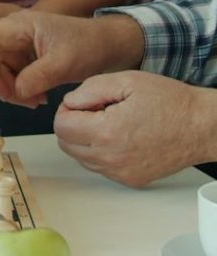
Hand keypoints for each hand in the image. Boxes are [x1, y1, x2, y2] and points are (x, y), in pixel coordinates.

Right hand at [0, 10, 144, 106]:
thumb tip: (16, 92)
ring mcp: (16, 44)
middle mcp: (12, 32)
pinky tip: (36, 98)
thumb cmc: (86, 46)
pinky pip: (8, 74)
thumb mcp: (63, 63)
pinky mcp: (22, 56)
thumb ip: (36, 77)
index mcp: (19, 25)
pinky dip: (17, 89)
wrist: (106, 46)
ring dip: (8, 89)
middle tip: (19, 100)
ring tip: (34, 102)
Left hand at [54, 71, 212, 186]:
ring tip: (107, 121)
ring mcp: (121, 173)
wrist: (201, 126)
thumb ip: (89, 90)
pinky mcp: (131, 180)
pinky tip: (117, 135)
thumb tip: (69, 102)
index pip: (61, 126)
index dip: (66, 109)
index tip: (81, 102)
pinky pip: (100, 167)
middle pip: (66, 144)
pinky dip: (99, 151)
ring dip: (84, 139)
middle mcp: (111, 158)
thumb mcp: (124, 80)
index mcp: (106, 132)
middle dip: (71, 124)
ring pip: (80, 158)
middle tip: (92, 110)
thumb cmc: (169, 101)